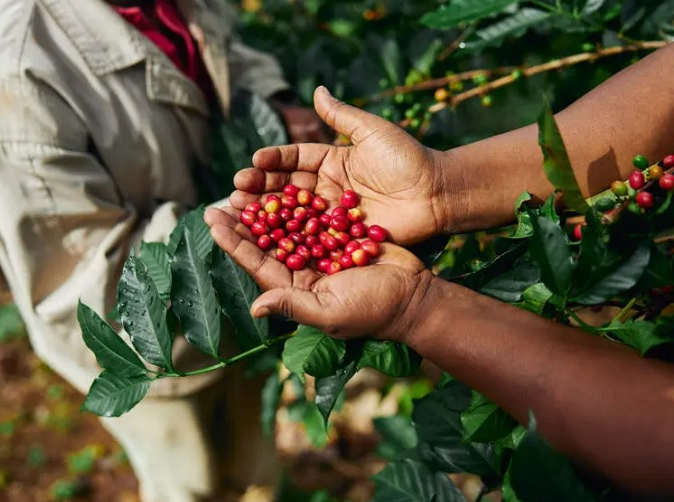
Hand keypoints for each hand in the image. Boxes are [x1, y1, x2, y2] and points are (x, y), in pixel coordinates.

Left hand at [204, 206, 434, 340]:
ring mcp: (322, 252)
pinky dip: (298, 201)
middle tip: (222, 197)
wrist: (415, 296)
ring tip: (246, 185)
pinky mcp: (340, 237)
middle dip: (244, 221)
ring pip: (287, 226)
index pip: (257, 263)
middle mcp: (303, 270)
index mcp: (295, 289)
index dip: (234, 242)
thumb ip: (293, 306)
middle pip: (266, 242)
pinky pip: (313, 216)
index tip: (213, 219)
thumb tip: (255, 308)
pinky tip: (283, 182)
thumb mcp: (330, 312)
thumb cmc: (373, 310)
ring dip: (267, 207)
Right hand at [233, 86, 450, 245]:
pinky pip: (312, 236)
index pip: (295, 159)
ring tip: (240, 211)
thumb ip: (342, 116)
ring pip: (293, 214)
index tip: (253, 160)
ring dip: (267, 213)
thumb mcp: (373, 131)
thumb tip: (317, 89)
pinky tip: (267, 238)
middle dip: (260, 188)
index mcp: (333, 160)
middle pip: (287, 188)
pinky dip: (290, 237)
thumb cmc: (408, 158)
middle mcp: (328, 187)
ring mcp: (333, 214)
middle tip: (236, 190)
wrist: (437, 193)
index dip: (274, 160)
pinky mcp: (342, 237)